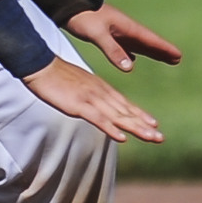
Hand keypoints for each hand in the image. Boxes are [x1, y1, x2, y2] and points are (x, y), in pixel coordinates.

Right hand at [22, 59, 163, 143]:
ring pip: (117, 117)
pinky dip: (111, 128)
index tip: (154, 124)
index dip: (140, 114)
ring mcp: (91, 99)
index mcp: (100, 88)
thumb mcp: (79, 84)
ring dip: (135, 128)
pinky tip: (122, 137)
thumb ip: (90, 93)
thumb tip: (95, 103)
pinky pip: (98, 119)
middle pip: (125, 112)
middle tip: (160, 137)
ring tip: (152, 138)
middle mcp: (100, 93)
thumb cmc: (56, 74)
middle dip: (144, 125)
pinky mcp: (79, 105)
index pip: (124, 103)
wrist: (40, 65)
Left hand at [66, 4, 180, 72]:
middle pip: (148, 42)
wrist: (67, 5)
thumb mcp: (97, 34)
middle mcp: (124, 28)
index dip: (164, 48)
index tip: (178, 56)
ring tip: (163, 59)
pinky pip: (124, 46)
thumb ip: (113, 50)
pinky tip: (131, 59)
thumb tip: (130, 67)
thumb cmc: (82, 17)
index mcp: (126, 27)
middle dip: (162, 51)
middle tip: (177, 59)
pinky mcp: (106, 33)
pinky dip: (130, 53)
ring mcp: (116, 31)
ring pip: (137, 44)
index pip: (150, 39)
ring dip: (150, 52)